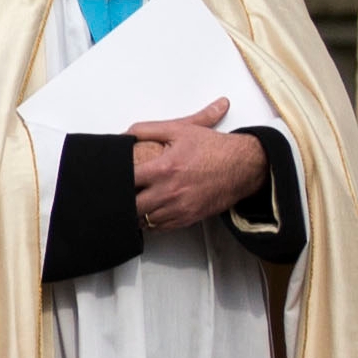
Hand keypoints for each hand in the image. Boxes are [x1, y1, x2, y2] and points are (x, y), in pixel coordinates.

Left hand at [125, 101, 270, 230]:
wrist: (243, 166)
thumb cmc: (214, 149)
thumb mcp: (181, 129)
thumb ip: (149, 129)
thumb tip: (126, 133)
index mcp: (164, 168)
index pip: (128, 179)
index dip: (117, 178)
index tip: (113, 176)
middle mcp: (169, 192)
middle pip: (132, 205)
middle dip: (124, 199)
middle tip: (120, 192)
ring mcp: (178, 208)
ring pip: (144, 220)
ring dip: (136, 212)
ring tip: (134, 201)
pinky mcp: (187, 218)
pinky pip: (160, 228)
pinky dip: (151, 222)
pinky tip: (149, 211)